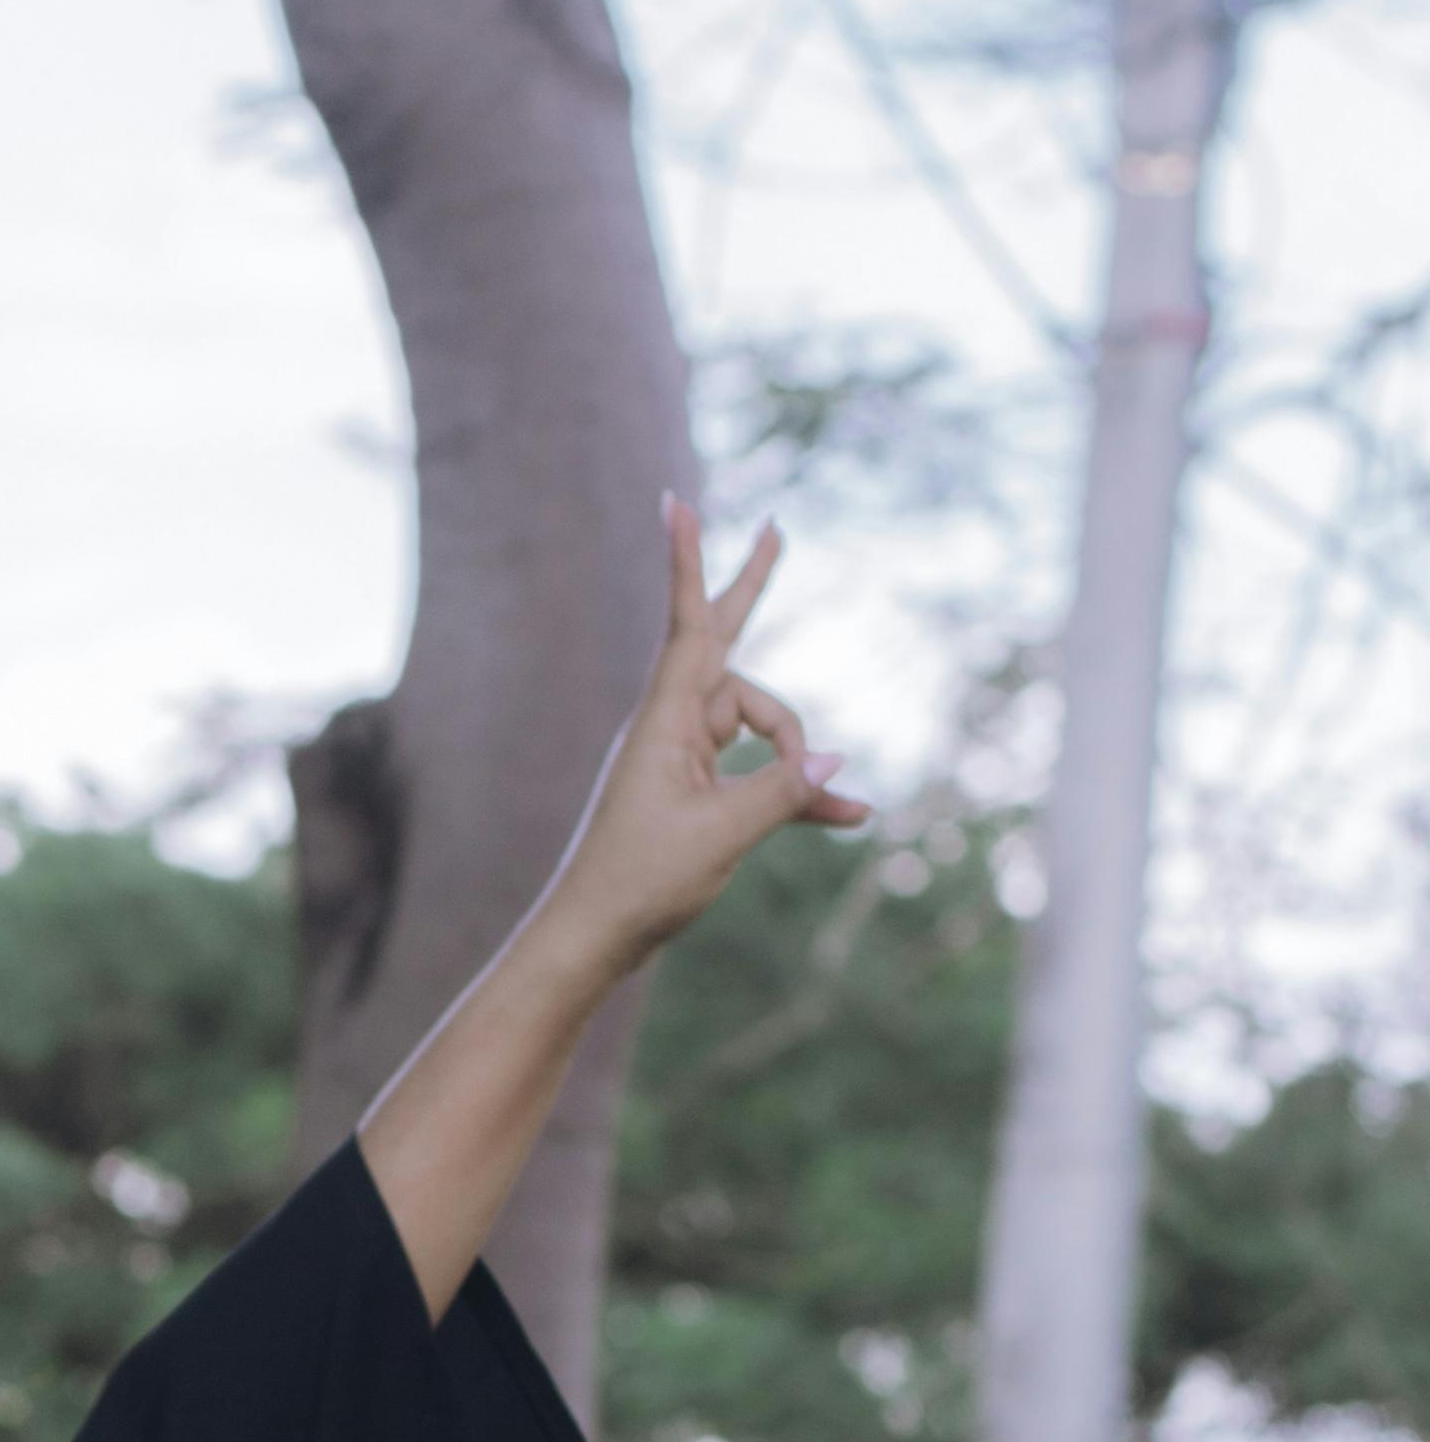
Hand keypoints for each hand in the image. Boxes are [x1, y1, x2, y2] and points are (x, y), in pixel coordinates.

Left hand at [545, 500, 867, 978]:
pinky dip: (797, 792)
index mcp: (665, 721)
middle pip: (725, 645)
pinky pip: (758, 776)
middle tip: (775, 531)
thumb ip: (784, 790)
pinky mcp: (696, 796)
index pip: (689, 624)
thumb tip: (838, 758)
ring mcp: (684, 761)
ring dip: (800, 759)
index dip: (689, 562)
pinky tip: (848, 815)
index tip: (677, 502)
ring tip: (837, 808)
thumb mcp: (724, 834)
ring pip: (759, 727)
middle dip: (751, 592)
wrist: (592, 939)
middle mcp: (673, 729)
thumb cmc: (641, 883)